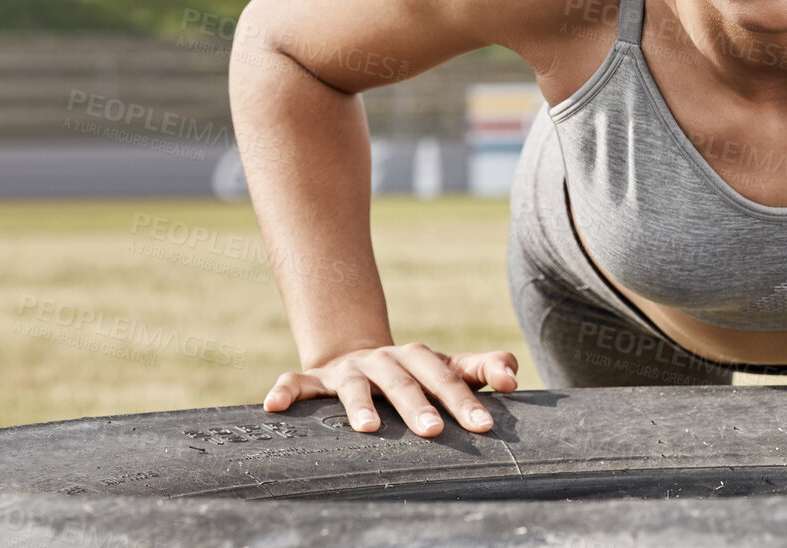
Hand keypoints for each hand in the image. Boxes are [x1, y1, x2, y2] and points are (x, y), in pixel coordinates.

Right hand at [262, 342, 519, 436]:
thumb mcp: (452, 367)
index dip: (467, 399)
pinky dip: (285, 391)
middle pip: (406, 382)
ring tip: (367, 429)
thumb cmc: (417, 372)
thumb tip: (513, 379)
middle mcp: (387, 360)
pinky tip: (273, 406)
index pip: (449, 376)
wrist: (360, 354)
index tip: (486, 425)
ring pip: (355, 386)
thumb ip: (486, 368)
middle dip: (420, 405)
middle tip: (434, 432)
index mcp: (422, 358)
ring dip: (359, 404)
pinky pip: (297, 382)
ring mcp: (350, 369)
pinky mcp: (317, 378)